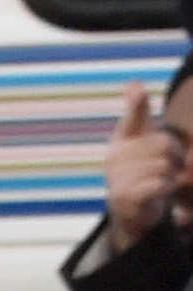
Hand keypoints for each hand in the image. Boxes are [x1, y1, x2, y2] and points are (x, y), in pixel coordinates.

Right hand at [103, 82, 184, 253]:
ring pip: (164, 166)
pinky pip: (158, 184)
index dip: (137, 102)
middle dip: (174, 156)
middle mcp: (116, 155)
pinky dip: (165, 188)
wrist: (129, 207)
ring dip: (170, 176)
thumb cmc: (140, 166)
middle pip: (164, 143)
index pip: (133, 116)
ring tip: (159, 180)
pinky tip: (158, 190)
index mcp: (123, 137)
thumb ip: (140, 112)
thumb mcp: (143, 138)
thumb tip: (132, 83)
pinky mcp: (124, 196)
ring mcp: (117, 176)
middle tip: (168, 165)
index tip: (137, 87)